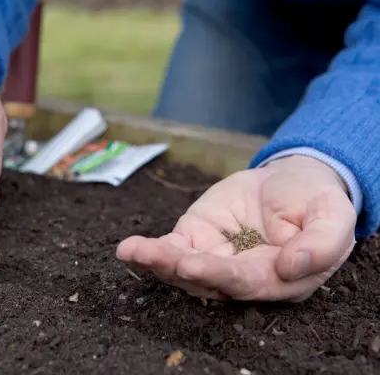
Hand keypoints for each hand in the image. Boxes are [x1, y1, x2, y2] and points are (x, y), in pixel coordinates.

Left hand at [116, 156, 356, 301]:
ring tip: (132, 251)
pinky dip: (149, 250)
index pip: (245, 282)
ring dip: (156, 262)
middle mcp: (241, 276)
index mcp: (278, 279)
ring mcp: (214, 258)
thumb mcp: (332, 215)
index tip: (193, 264)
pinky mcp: (195, 238)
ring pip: (181, 269)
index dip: (219, 276)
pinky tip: (128, 249)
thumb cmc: (314, 201)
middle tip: (157, 257)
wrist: (291, 180)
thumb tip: (292, 267)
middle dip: (178, 270)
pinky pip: (170, 248)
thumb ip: (321, 244)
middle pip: (206, 281)